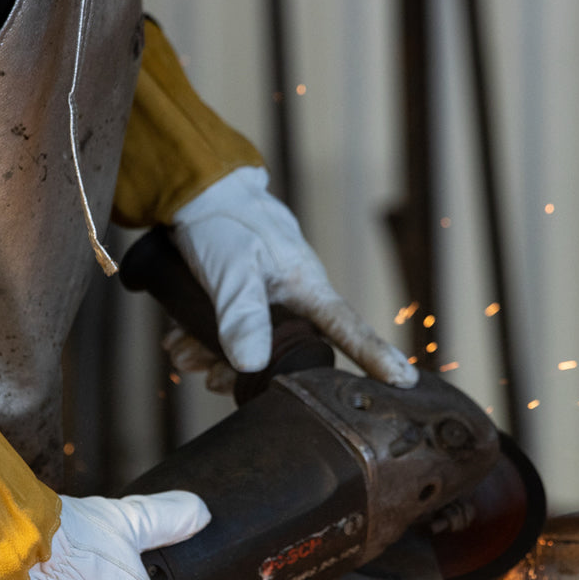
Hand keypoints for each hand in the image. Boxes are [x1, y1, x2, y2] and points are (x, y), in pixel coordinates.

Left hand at [171, 165, 417, 387]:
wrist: (191, 197)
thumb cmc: (223, 223)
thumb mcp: (232, 269)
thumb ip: (242, 315)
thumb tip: (253, 366)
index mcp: (306, 287)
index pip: (348, 328)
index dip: (375, 356)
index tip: (402, 382)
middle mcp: (291, 303)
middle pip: (281, 359)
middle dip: (243, 375)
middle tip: (212, 376)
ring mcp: (263, 307)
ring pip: (245, 355)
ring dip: (211, 360)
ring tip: (183, 352)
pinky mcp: (236, 309)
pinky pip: (221, 343)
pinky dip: (197, 347)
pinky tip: (176, 342)